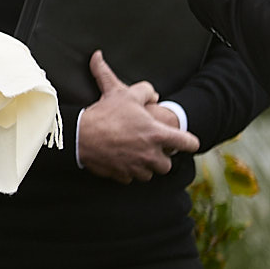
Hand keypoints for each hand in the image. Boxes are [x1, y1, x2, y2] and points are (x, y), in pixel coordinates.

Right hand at [77, 50, 198, 183]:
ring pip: (149, 174)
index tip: (184, 142)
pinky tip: (119, 160)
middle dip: (160, 158)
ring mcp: (136, 168)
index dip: (189, 142)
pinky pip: (130, 178)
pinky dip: (127, 171)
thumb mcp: (125, 93)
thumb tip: (154, 94)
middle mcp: (151, 155)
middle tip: (149, 147)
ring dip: (144, 166)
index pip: (189, 144)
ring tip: (133, 154)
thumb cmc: (105, 114)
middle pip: (168, 165)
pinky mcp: (121, 175)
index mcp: (158, 135)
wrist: (80, 135)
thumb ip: (145, 91)